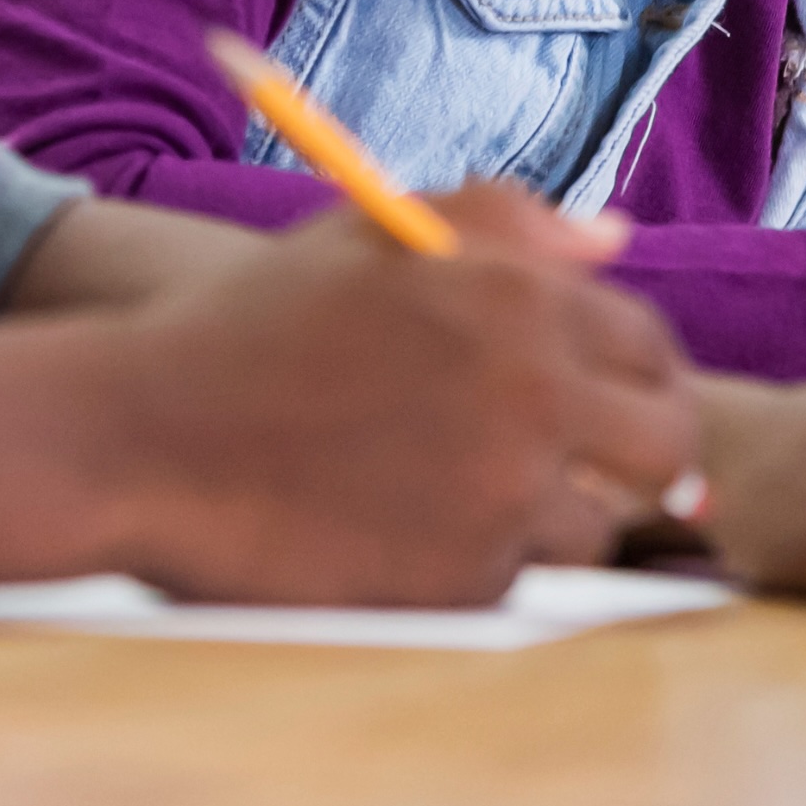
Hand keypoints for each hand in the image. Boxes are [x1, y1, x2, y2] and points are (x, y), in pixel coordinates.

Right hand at [87, 187, 699, 604]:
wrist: (139, 438)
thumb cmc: (250, 329)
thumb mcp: (372, 236)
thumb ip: (506, 222)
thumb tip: (617, 239)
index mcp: (515, 296)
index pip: (647, 343)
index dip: (635, 371)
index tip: (607, 396)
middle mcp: (530, 394)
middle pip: (666, 443)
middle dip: (640, 455)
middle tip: (589, 465)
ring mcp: (502, 496)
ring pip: (594, 525)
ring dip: (545, 514)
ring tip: (452, 492)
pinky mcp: (465, 582)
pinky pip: (514, 579)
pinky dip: (471, 562)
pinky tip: (394, 532)